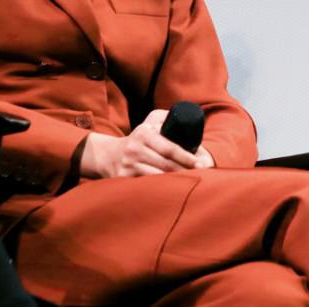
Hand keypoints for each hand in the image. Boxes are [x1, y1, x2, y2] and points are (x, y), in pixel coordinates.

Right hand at [80, 109, 214, 178]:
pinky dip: (159, 189)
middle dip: (184, 171)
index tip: (199, 163)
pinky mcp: (123, 178)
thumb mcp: (149, 124)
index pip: (169, 148)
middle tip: (200, 175)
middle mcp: (134, 148)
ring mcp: (128, 164)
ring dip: (174, 182)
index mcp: (143, 133)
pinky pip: (145, 185)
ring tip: (189, 184)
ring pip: (156, 177)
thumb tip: (186, 116)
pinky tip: (171, 192)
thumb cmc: (138, 140)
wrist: (108, 154)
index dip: (185, 157)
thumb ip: (166, 118)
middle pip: (165, 164)